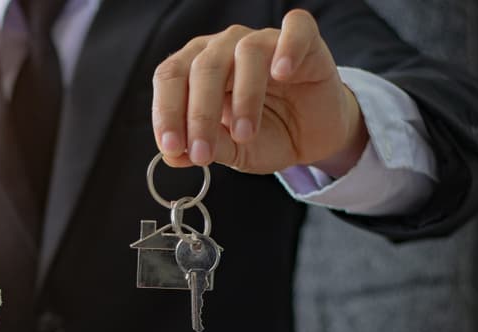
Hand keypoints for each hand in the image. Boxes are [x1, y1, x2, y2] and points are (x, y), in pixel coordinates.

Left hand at [152, 9, 367, 176]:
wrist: (310, 137)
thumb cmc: (263, 135)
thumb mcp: (232, 151)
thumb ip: (205, 149)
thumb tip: (172, 156)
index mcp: (195, 69)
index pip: (170, 77)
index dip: (167, 111)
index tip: (171, 147)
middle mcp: (224, 48)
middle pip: (203, 67)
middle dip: (199, 115)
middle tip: (202, 154)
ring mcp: (263, 40)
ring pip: (246, 52)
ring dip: (244, 97)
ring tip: (245, 135)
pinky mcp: (304, 40)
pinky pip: (295, 30)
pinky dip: (288, 48)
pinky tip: (282, 74)